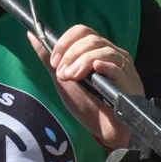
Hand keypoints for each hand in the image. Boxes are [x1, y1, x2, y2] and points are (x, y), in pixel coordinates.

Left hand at [28, 25, 143, 148]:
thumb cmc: (87, 104)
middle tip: (62, 74)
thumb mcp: (62, 79)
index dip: (64, 42)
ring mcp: (122, 66)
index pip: (82, 31)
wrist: (103, 130)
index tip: (54, 62)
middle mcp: (111, 54)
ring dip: (81, 62)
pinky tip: (94, 71)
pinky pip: (116, 65)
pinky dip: (102, 66)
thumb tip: (31, 34)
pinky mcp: (129, 80)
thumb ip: (48, 58)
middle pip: (90, 38)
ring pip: (101, 49)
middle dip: (70, 54)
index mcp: (96, 51)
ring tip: (72, 78)